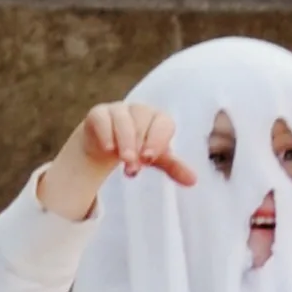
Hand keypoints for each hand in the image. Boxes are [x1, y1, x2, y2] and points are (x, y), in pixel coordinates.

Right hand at [37, 101, 195, 220]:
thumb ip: (174, 167)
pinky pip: (102, 118)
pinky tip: (108, 149)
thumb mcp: (156, 159)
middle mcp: (139, 110)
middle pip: (142, 122)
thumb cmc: (137, 149)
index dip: (158, 140)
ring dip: (125, 142)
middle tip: (133, 169)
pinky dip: (106, 134)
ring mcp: (118, 110)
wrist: (105, 146)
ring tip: (125, 161)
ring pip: (123, 120)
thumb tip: (193, 181)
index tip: (149, 158)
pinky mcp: (98, 114)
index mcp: (157, 118)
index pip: (163, 123)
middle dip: (138, 147)